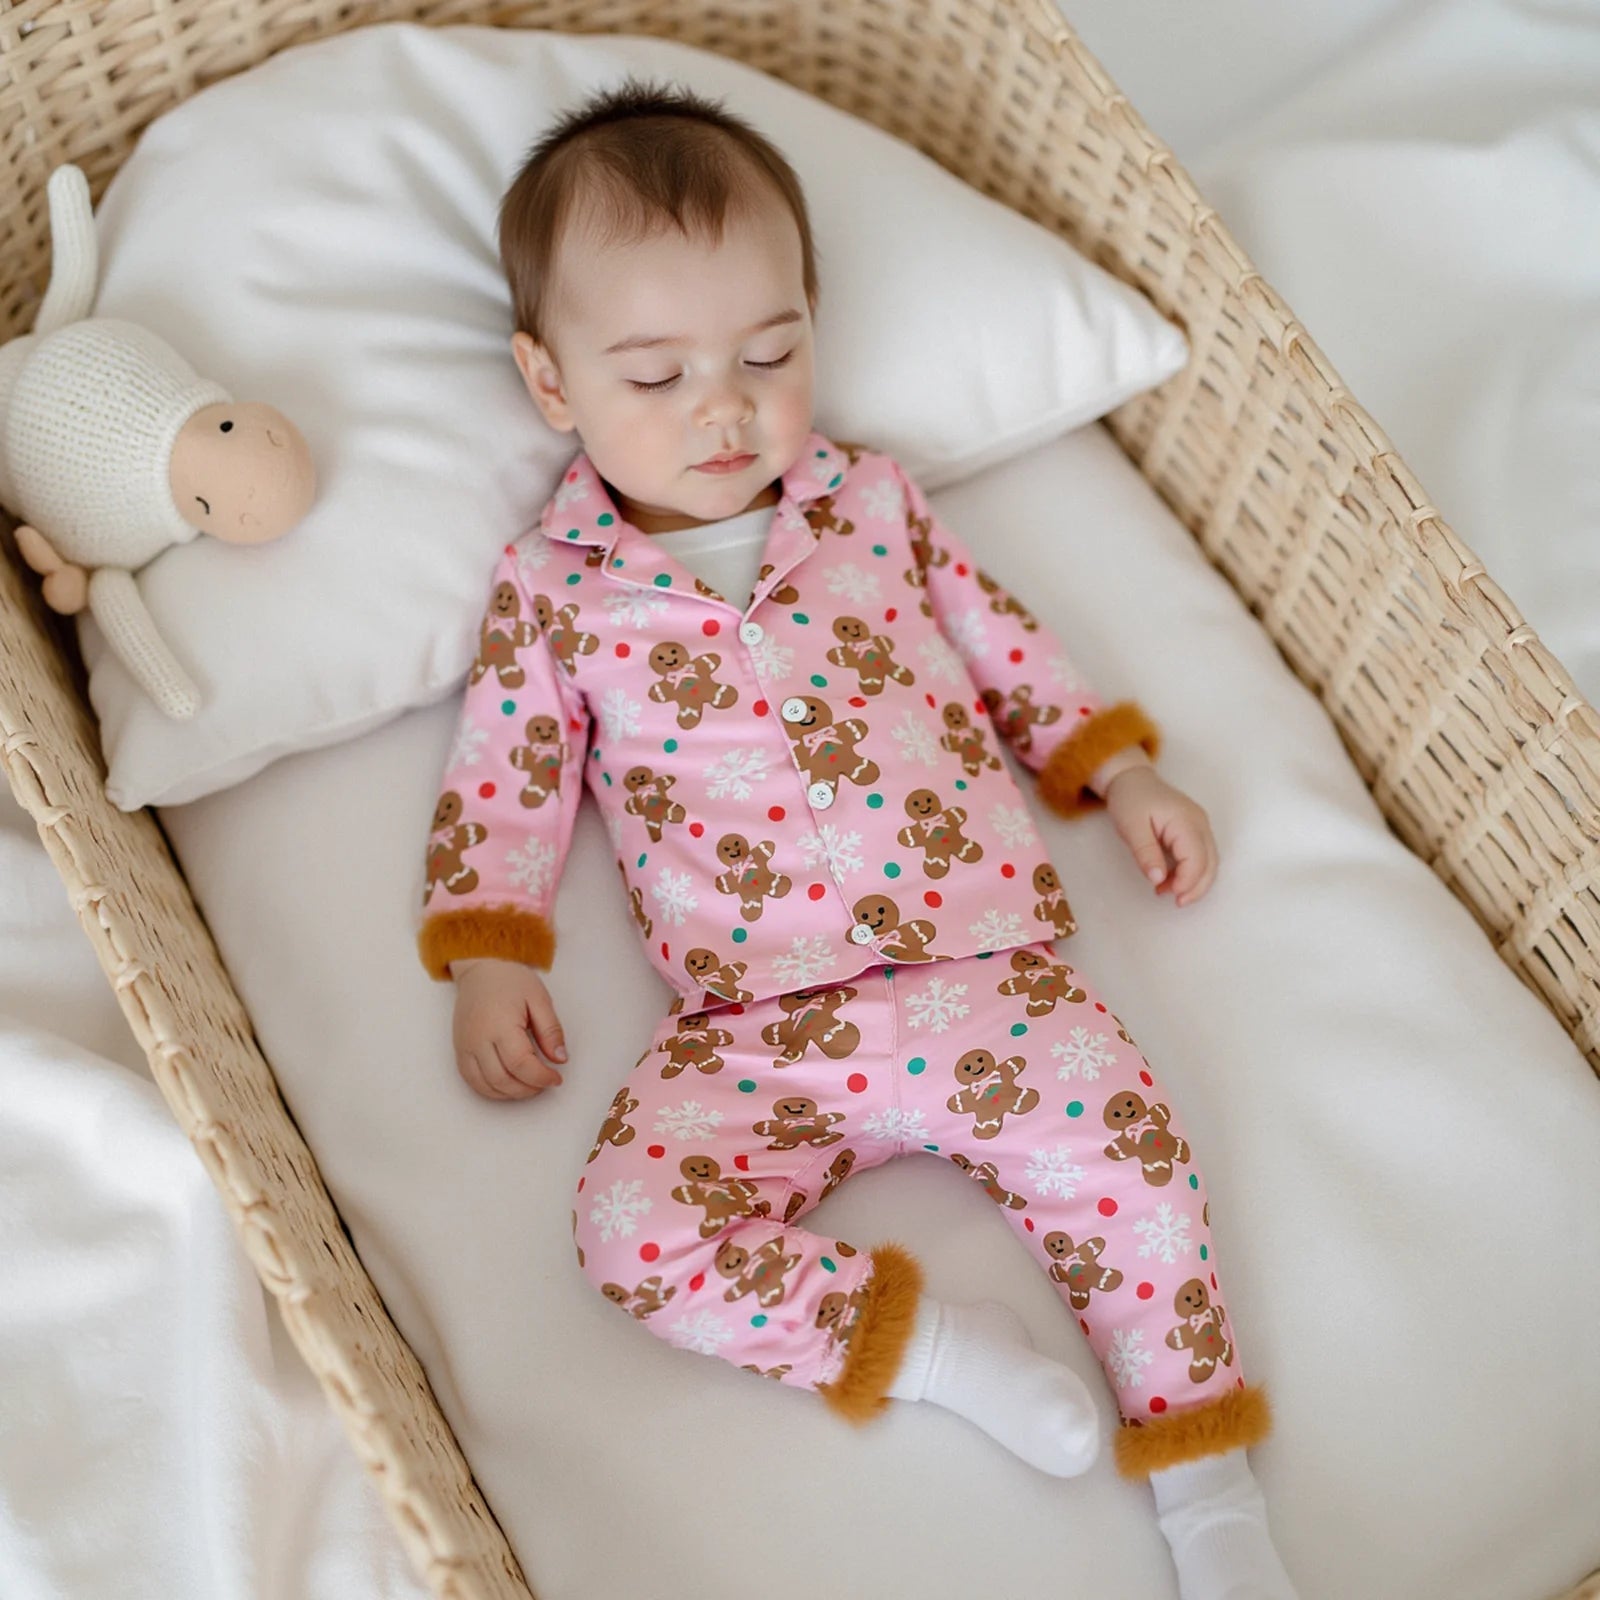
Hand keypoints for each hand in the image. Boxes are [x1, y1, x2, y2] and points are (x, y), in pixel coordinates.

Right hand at [448, 957, 567, 1100]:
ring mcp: (466, 1046)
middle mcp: (479, 1039)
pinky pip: (471, 1080)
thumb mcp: (539, 999)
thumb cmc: (510, 979)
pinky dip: (491, 1090)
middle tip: (545, 1083)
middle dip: (528, 1088)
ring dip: (511, 1094)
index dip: (541, 1077)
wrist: (480, 967)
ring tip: (530, 1085)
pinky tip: (508, 1086)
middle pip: (503, 1080)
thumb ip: (551, 1031)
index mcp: (501, 1025)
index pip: (521, 1064)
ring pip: (486, 1086)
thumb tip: (560, 1059)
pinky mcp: (460, 1049)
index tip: (556, 1078)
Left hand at [1101, 766, 1217, 907]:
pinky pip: (1201, 855)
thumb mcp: (1131, 827)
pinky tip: (1170, 879)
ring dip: (1194, 881)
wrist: (1131, 778)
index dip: (1187, 881)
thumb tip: (1158, 879)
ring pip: (1210, 861)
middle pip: (1211, 863)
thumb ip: (1145, 853)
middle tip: (1176, 902)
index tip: (1166, 892)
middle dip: (1197, 887)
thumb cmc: (1130, 799)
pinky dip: (1191, 871)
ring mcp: (1201, 825)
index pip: (1197, 859)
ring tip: (1166, 891)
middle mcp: (1200, 823)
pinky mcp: (1195, 829)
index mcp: (1186, 821)